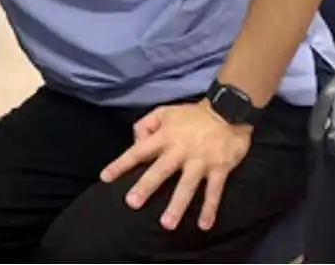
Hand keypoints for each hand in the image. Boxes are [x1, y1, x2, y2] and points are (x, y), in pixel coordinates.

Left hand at [101, 101, 251, 231]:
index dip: (122, 164)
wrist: (228, 110)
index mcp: (166, 136)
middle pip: (161, 170)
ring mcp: (200, 160)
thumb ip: (146, 124)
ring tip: (167, 224)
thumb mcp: (165, 111)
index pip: (139, 151)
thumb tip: (136, 142)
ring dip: (177, 205)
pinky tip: (204, 225)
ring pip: (187, 185)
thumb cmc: (192, 115)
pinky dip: (210, 208)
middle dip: (146, 186)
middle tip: (132, 203)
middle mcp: (180, 150)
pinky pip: (214, 190)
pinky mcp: (219, 167)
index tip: (106, 178)